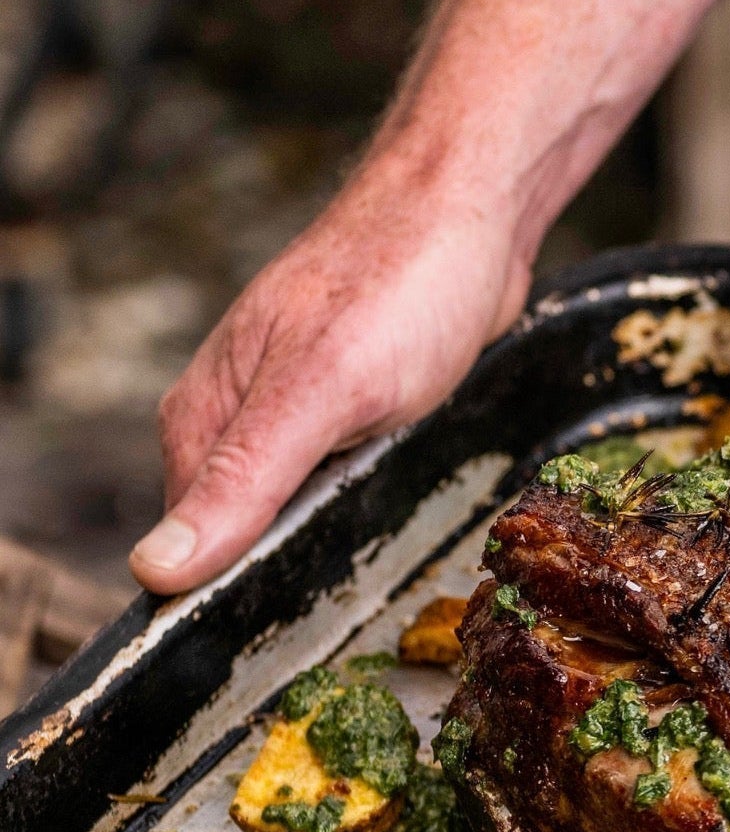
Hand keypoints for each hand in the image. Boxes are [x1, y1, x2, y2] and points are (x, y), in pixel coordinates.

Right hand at [129, 164, 529, 594]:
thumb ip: (242, 481)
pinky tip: (397, 480)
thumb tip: (156, 567)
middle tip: (360, 558)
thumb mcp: (321, 396)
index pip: (188, 544)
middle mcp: (234, 412)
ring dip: (337, 527)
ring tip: (385, 515)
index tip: (289, 619)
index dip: (236, 592)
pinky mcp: (344, 399)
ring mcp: (290, 404)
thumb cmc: (401, 285)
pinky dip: (369, 489)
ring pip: (297, 504)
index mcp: (203, 418)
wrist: (471, 212)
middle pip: (243, 531)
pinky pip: (342, 472)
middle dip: (297, 562)